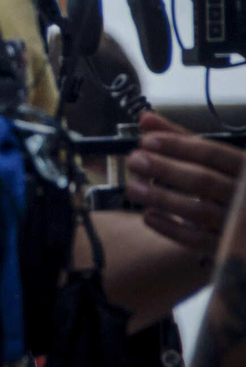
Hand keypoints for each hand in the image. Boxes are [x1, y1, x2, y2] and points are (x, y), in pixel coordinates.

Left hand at [126, 110, 244, 253]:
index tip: (146, 140)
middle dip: (165, 169)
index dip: (178, 146)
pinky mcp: (228, 247)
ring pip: (198, 212)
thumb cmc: (234, 184)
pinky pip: (197, 240)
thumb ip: (184, 140)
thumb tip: (146, 119)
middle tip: (133, 160)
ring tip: (132, 187)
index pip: (213, 154)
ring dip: (161, 198)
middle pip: (204, 181)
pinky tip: (148, 216)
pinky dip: (171, 228)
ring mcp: (239, 224)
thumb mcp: (218, 159)